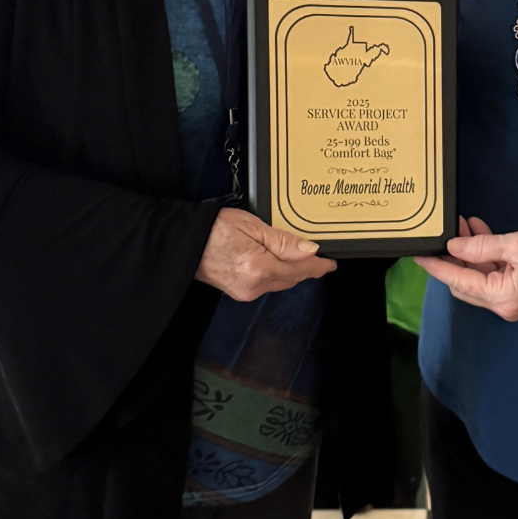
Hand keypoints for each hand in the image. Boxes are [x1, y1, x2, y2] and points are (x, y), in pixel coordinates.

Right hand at [196, 208, 335, 300]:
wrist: (186, 243)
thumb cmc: (215, 228)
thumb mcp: (252, 225)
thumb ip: (283, 240)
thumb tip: (310, 250)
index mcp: (259, 268)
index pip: (300, 269)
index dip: (319, 266)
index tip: (331, 263)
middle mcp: (255, 286)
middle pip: (293, 278)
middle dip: (308, 269)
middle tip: (322, 258)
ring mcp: (247, 292)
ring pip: (282, 283)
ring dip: (294, 272)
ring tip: (304, 258)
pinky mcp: (241, 293)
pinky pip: (269, 285)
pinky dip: (279, 274)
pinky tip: (281, 263)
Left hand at [415, 215, 517, 321]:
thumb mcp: (517, 244)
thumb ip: (482, 245)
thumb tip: (455, 245)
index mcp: (502, 297)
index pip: (458, 281)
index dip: (437, 267)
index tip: (420, 256)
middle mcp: (504, 305)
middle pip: (465, 283)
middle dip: (454, 257)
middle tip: (447, 232)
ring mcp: (512, 301)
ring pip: (479, 277)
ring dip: (470, 253)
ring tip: (465, 225)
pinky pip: (494, 275)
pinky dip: (486, 257)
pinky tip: (481, 234)